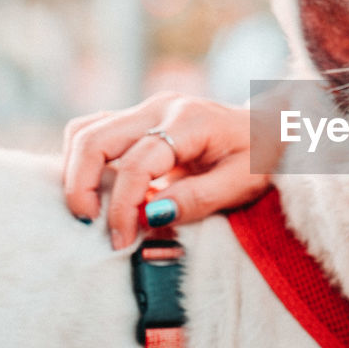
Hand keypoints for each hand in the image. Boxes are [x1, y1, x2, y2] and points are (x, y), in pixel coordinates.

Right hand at [62, 93, 277, 249]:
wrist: (272, 129)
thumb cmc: (261, 158)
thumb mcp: (241, 184)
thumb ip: (195, 200)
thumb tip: (149, 217)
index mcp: (189, 121)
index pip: (137, 164)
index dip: (123, 207)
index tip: (122, 240)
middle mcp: (160, 107)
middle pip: (94, 138)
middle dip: (81, 185)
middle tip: (89, 224)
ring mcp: (146, 109)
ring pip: (85, 130)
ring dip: (76, 171)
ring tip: (90, 210)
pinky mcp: (139, 118)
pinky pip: (95, 131)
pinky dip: (85, 161)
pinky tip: (98, 190)